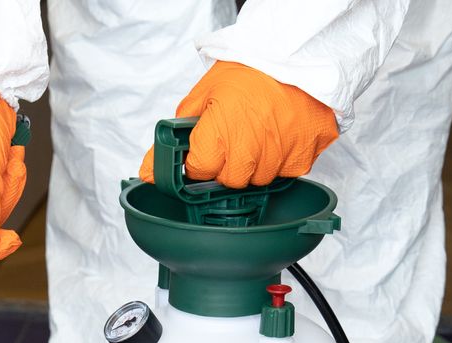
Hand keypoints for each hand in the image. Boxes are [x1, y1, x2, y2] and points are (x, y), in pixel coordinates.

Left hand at [138, 62, 338, 188]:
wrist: (296, 53)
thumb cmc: (250, 70)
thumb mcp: (204, 95)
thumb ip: (175, 137)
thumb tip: (148, 171)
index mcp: (220, 135)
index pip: (199, 172)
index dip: (200, 159)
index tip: (206, 146)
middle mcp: (250, 151)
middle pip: (230, 180)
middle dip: (228, 163)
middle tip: (236, 134)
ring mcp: (280, 156)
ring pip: (260, 180)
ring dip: (256, 163)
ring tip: (260, 130)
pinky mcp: (303, 157)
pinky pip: (287, 172)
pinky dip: (282, 159)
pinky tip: (279, 133)